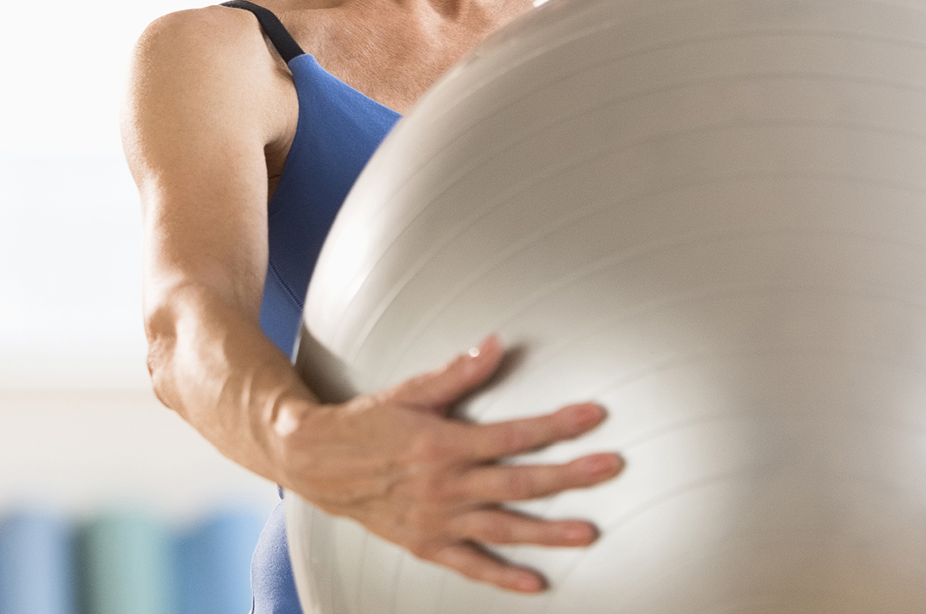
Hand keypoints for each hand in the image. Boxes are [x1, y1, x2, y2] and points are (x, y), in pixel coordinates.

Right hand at [274, 335, 622, 592]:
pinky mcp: (425, 544)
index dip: (557, 425)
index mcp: (444, 443)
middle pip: (520, 482)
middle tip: (610, 467)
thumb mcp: (410, 391)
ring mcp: (436, 520)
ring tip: (588, 532)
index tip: (594, 416)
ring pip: (504, 529)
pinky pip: (470, 566)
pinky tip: (535, 582)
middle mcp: (445, 486)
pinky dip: (503, 577)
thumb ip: (458, 372)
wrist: (314, 461)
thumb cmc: (365, 423)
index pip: (514, 434)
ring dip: (549, 532)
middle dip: (570, 476)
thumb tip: (496, 343)